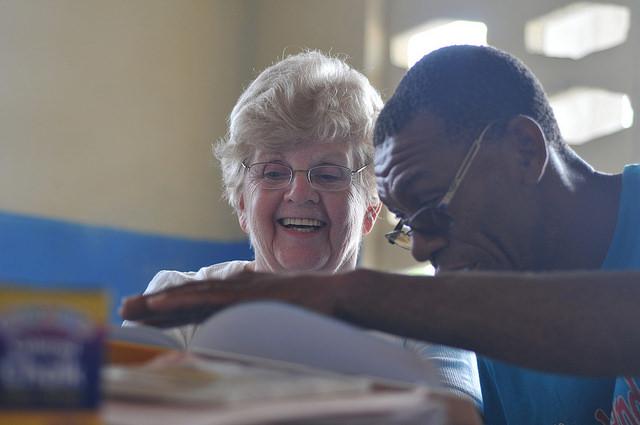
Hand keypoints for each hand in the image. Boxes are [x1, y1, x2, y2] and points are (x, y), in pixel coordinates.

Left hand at [119, 270, 353, 327]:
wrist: (339, 297)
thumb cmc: (316, 308)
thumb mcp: (281, 312)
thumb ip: (261, 311)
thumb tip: (244, 318)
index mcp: (242, 295)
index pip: (199, 301)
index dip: (172, 307)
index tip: (145, 313)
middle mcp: (237, 290)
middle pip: (189, 296)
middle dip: (156, 305)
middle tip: (124, 309)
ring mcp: (241, 292)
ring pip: (192, 295)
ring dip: (159, 303)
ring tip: (130, 308)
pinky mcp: (248, 297)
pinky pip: (209, 299)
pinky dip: (183, 300)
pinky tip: (160, 304)